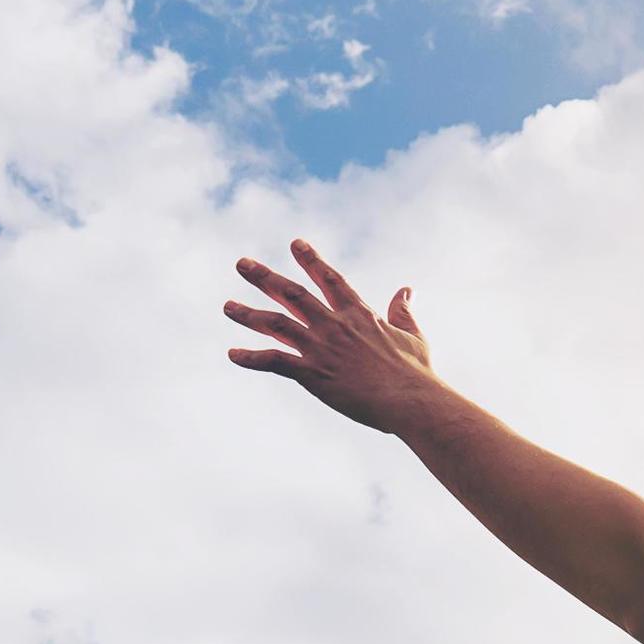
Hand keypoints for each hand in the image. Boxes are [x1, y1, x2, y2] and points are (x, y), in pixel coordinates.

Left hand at [224, 240, 439, 433]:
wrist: (410, 399)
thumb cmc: (416, 372)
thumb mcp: (413, 335)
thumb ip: (403, 311)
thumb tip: (407, 290)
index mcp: (359, 314)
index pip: (330, 279)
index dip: (312, 260)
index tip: (295, 243)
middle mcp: (334, 325)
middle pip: (292, 293)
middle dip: (265, 277)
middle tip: (242, 263)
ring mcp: (321, 348)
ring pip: (276, 323)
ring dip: (249, 314)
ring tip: (227, 306)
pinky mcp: (313, 374)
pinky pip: (274, 361)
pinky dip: (252, 357)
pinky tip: (233, 354)